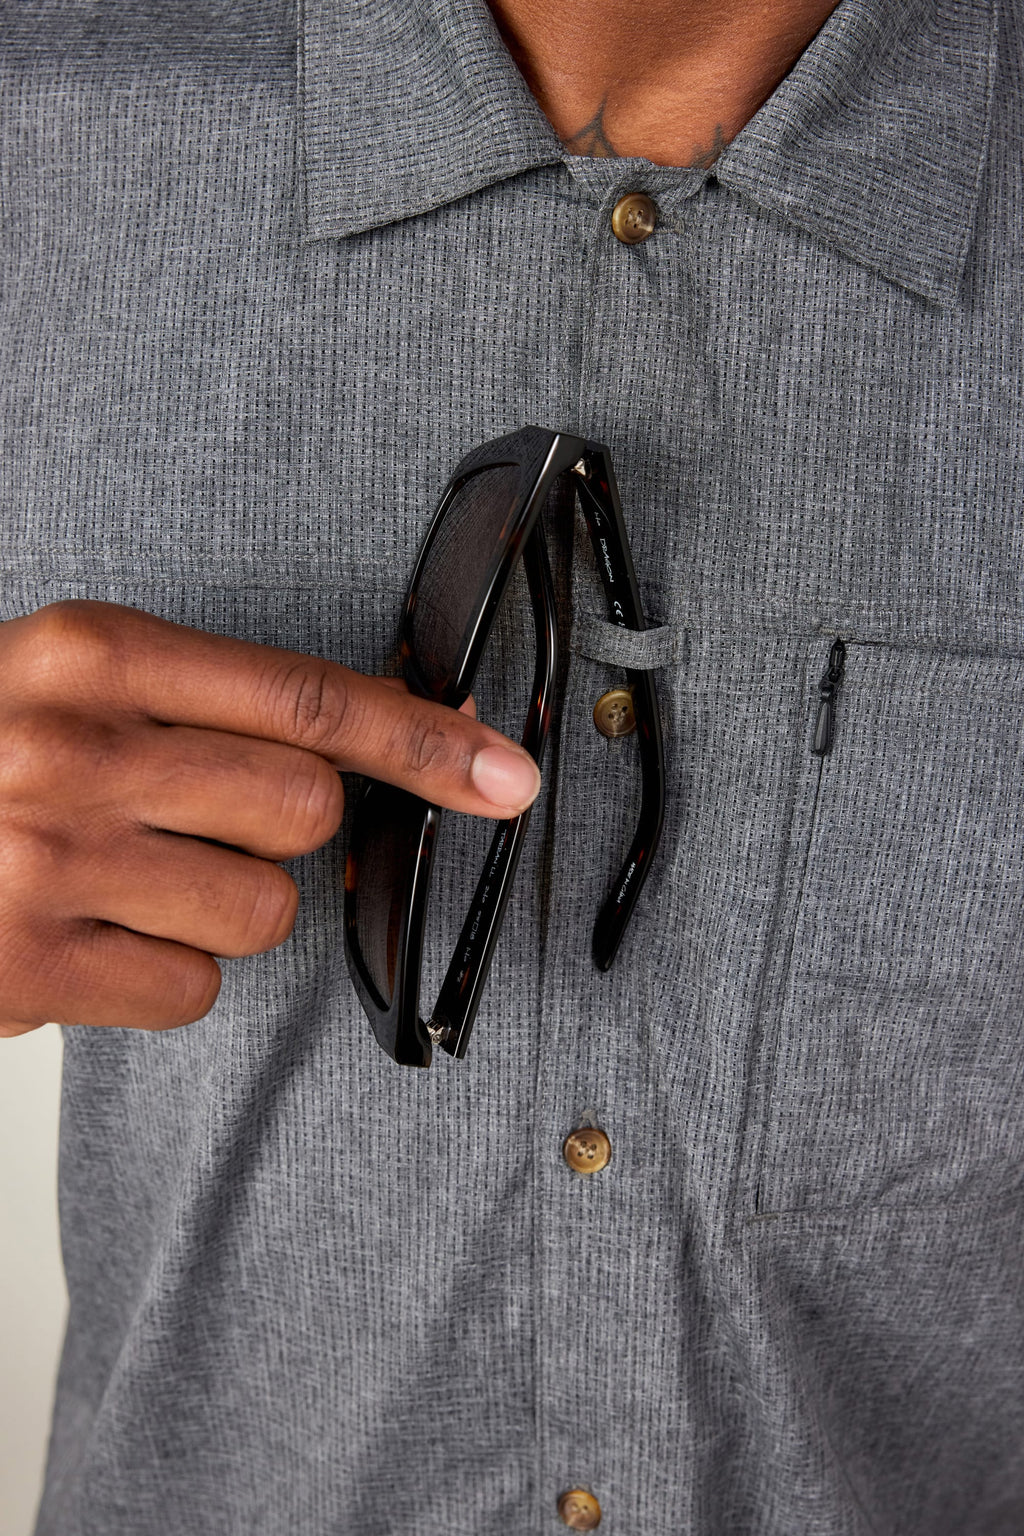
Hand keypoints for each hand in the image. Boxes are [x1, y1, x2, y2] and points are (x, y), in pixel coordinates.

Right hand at [0, 601, 540, 1035]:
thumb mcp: (75, 683)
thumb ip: (210, 701)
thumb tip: (379, 735)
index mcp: (90, 653)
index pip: (305, 698)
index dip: (424, 739)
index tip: (505, 772)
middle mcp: (69, 748)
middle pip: (305, 811)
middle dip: (280, 829)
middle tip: (191, 819)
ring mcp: (45, 861)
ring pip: (262, 910)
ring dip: (221, 906)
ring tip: (126, 879)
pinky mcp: (28, 968)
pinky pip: (195, 989)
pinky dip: (166, 974)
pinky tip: (92, 936)